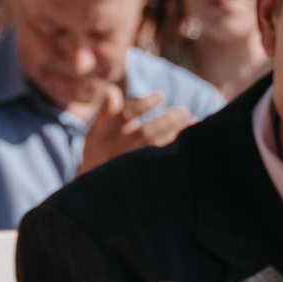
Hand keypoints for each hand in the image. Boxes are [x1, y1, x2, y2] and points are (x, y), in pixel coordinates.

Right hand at [76, 87, 195, 174]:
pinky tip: (187, 141)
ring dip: (175, 132)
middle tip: (183, 110)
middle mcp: (113, 149)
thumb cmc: (96, 156)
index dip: (145, 103)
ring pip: (155, 145)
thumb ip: (105, 112)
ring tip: (191, 121)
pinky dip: (174, 148)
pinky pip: (159, 160)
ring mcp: (125, 163)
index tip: (161, 96)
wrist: (90, 191)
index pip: (126, 114)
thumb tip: (112, 90)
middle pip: (145, 131)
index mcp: (101, 134)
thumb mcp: (93, 133)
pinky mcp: (137, 176)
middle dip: (167, 118)